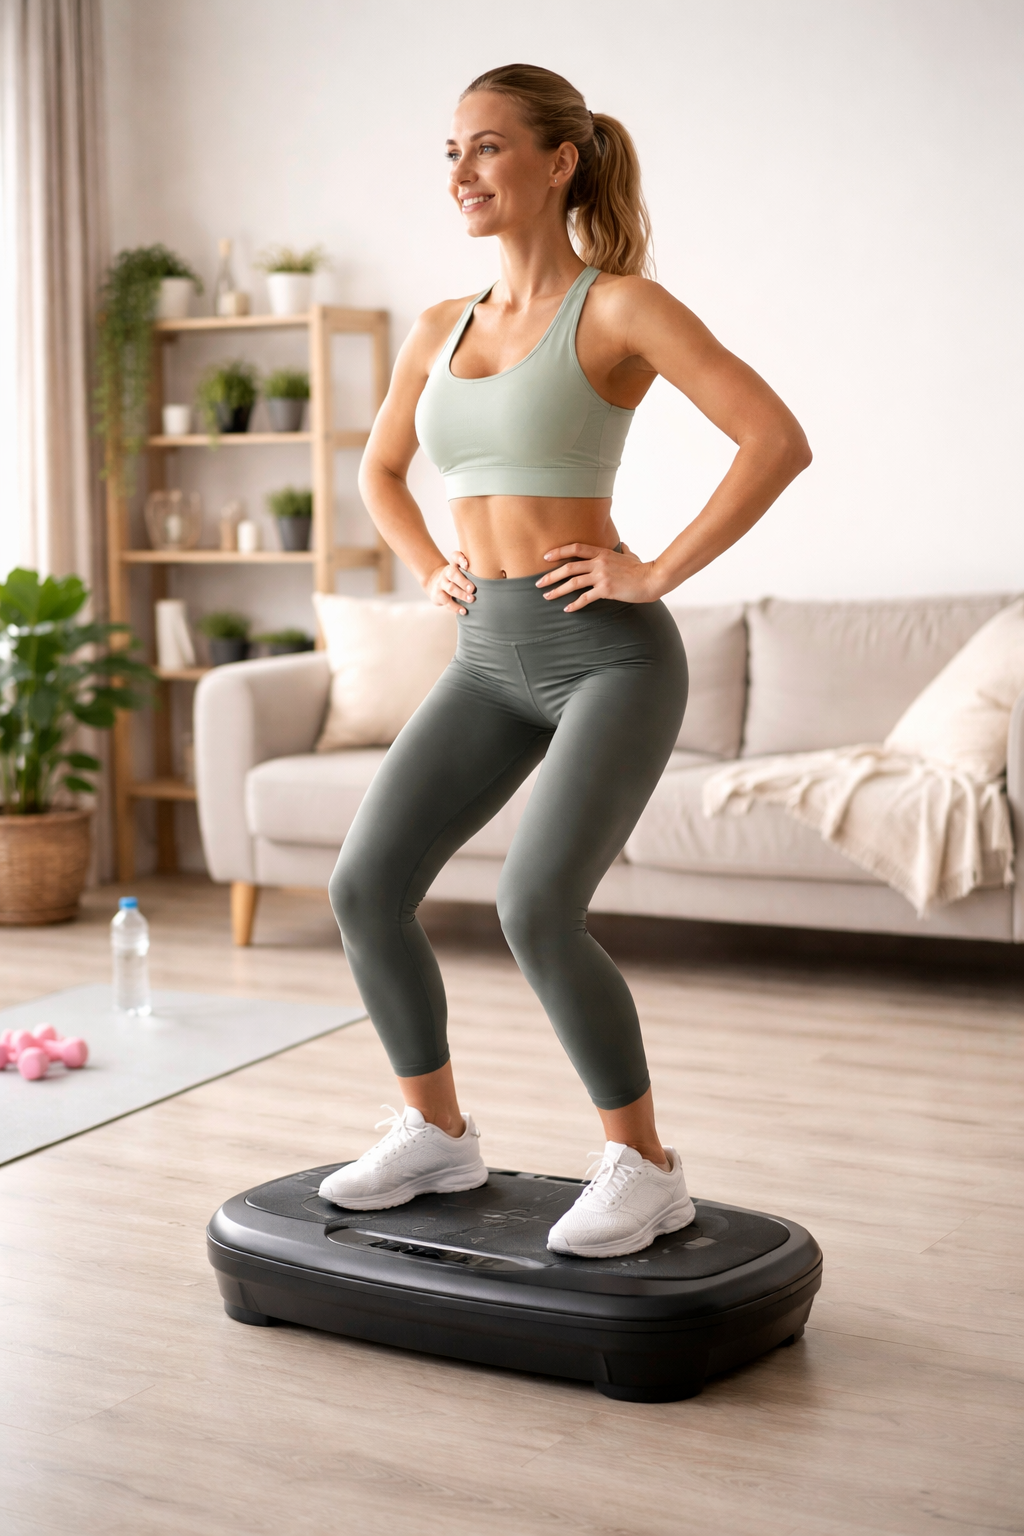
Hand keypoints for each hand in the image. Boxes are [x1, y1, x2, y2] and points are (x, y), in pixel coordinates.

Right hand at [425, 551, 475, 614]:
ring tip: (471, 599)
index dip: (460, 558)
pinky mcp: (438, 596)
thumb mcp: (460, 570)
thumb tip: (490, 574)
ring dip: (461, 595)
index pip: (455, 557)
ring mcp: (441, 584)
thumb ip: (471, 570)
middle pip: (453, 574)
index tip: (466, 564)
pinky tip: (464, 611)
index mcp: (453, 564)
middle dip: (463, 581)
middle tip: (472, 589)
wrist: (435, 583)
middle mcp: (446, 573)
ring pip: (450, 589)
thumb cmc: (455, 577)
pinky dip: (456, 607)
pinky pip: (447, 602)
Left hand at [535, 543, 660, 611]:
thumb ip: (623, 551)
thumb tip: (624, 546)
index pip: (576, 548)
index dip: (559, 551)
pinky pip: (585, 598)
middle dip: (551, 575)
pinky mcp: (606, 590)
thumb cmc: (642, 568)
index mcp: (602, 552)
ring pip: (573, 583)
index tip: (545, 557)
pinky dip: (575, 604)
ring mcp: (602, 576)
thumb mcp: (631, 556)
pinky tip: (567, 609)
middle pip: (568, 567)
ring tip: (547, 596)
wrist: (652, 579)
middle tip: (538, 583)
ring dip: (557, 590)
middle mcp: (599, 563)